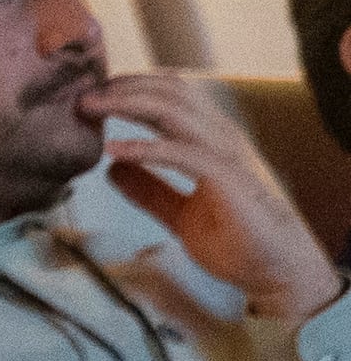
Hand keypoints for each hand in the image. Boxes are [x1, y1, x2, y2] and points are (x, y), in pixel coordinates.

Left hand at [93, 72, 349, 321]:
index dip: (132, 87)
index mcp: (212, 141)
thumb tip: (112, 169)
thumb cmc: (239, 243)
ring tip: (90, 107)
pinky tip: (113, 149)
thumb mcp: (181, 214)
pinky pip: (184, 153)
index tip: (92, 92)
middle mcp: (222, 140)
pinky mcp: (230, 180)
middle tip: (82, 92)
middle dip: (124, 86)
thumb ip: (150, 190)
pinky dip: (146, 147)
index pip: (172, 95)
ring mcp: (228, 156)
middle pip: (171, 92)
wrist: (278, 274)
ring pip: (176, 110)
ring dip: (129, 103)